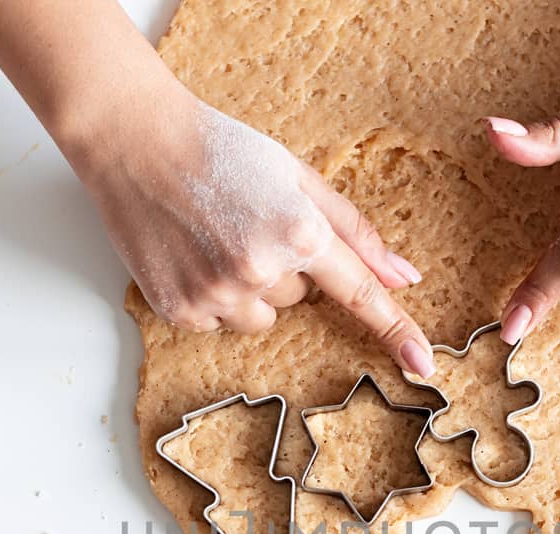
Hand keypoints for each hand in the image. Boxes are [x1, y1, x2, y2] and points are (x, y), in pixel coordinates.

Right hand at [71, 88, 433, 374]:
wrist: (135, 142)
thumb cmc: (221, 150)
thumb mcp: (298, 177)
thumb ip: (354, 230)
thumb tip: (403, 277)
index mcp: (298, 231)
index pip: (359, 293)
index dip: (396, 330)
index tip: (424, 364)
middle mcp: (261, 270)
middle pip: (301, 299)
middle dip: (284, 267)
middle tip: (246, 222)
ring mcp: (217, 294)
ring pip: (262, 317)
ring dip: (250, 289)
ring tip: (216, 239)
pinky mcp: (181, 311)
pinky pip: (219, 323)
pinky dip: (211, 296)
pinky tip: (191, 254)